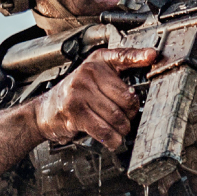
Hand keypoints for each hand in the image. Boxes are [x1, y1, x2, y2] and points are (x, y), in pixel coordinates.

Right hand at [31, 46, 156, 151]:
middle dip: (130, 114)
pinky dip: (112, 140)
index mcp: (97, 62)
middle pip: (127, 98)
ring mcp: (80, 91)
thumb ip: (114, 81)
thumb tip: (138, 96)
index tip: (152, 55)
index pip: (122, 56)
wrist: (44, 111)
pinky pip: (105, 130)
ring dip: (121, 130)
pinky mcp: (75, 111)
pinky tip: (112, 140)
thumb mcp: (93, 80)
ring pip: (117, 117)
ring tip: (117, 130)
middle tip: (125, 118)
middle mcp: (88, 72)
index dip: (139, 56)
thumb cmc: (74, 97)